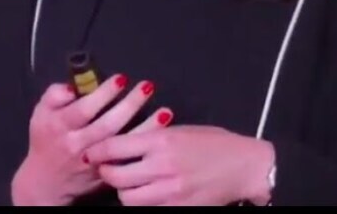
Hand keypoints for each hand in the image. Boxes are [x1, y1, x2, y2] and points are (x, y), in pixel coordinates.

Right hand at [10, 75, 157, 205]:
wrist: (46, 182)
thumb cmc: (46, 140)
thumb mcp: (40, 114)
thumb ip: (54, 96)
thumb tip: (71, 86)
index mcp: (60, 127)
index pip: (84, 109)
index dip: (103, 94)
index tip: (121, 79)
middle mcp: (78, 144)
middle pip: (107, 125)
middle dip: (129, 105)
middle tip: (146, 86)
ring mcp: (94, 161)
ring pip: (123, 143)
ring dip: (146, 126)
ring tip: (164, 109)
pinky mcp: (106, 172)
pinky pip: (130, 156)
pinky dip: (146, 142)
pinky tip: (161, 128)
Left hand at [83, 123, 275, 205]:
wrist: (245, 166)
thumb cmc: (213, 143)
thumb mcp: (179, 130)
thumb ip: (150, 137)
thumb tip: (120, 144)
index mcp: (161, 140)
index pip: (114, 147)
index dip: (97, 151)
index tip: (92, 153)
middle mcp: (162, 166)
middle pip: (115, 177)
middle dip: (107, 174)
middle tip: (107, 170)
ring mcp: (170, 192)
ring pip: (128, 199)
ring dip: (124, 192)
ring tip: (130, 184)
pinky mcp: (179, 208)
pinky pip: (147, 210)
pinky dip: (143, 204)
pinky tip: (148, 196)